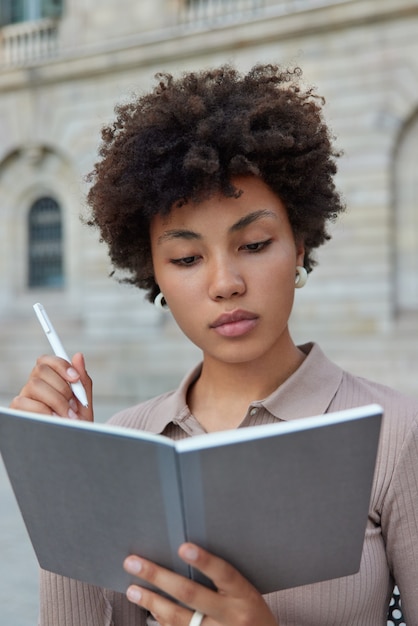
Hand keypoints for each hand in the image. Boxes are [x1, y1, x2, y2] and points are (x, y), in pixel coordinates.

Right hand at [10, 352, 92, 421]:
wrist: (72, 446)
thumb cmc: (76, 425)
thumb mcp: (83, 403)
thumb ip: (82, 380)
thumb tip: (78, 356)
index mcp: (48, 381)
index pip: (46, 361)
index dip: (61, 365)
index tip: (75, 378)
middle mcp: (33, 387)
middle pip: (40, 370)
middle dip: (61, 386)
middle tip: (73, 403)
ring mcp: (24, 399)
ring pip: (34, 385)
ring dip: (56, 400)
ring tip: (68, 416)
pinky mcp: (17, 412)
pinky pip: (25, 403)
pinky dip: (44, 412)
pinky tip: (55, 421)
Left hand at [123, 543, 277, 625]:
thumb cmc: (252, 614)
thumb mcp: (247, 594)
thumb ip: (223, 580)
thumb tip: (183, 554)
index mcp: (244, 596)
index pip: (224, 573)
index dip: (204, 560)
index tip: (183, 547)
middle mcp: (231, 617)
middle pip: (191, 594)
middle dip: (158, 576)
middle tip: (133, 562)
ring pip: (178, 618)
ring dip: (152, 601)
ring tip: (133, 589)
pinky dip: (161, 620)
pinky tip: (150, 608)